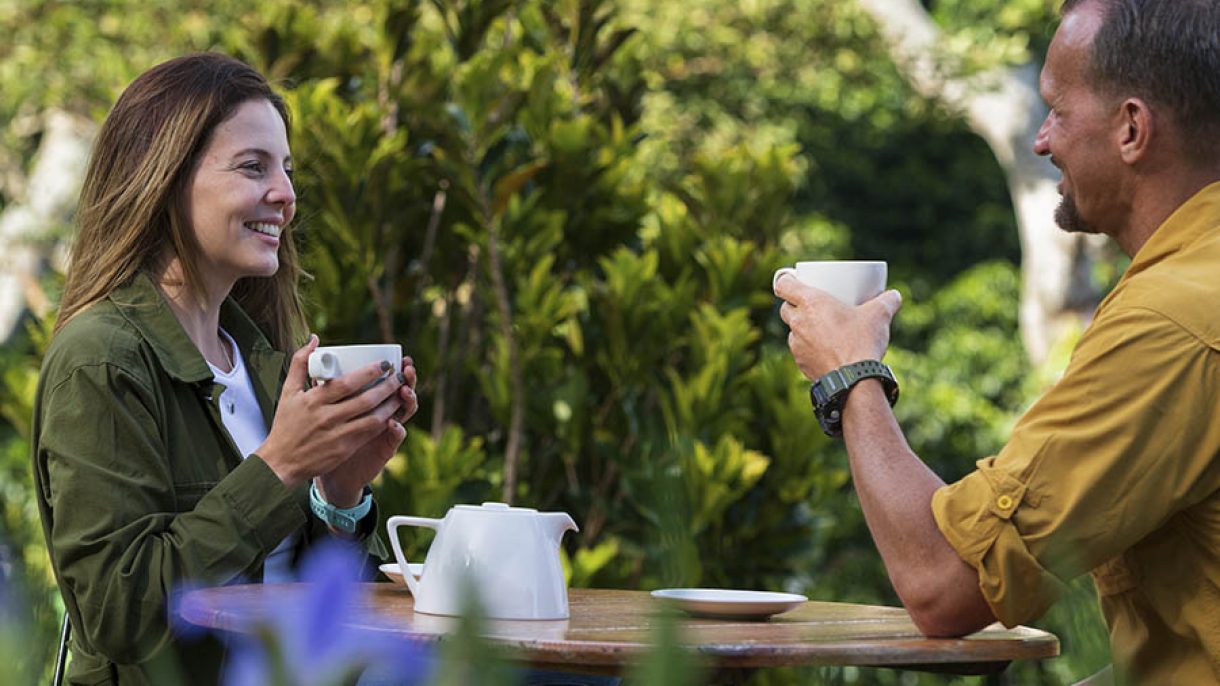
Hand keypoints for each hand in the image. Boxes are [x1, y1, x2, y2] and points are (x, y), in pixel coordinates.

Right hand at [257, 335, 406, 489]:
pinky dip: (383, 422)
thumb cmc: (285, 424)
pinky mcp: (344, 449)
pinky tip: (393, 413)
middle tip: (400, 375)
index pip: (348, 383)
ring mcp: (337, 435)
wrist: (281, 462)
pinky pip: (369, 434)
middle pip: (365, 399)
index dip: (370, 372)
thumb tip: (315, 339)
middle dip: (387, 386)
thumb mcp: (288, 392)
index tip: (385, 363)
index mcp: (314, 400)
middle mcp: (326, 417)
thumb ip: (301, 363)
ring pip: (372, 418)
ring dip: (390, 405)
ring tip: (402, 393)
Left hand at [317, 356, 418, 506]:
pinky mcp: (385, 449)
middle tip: (407, 368)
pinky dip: (397, 431)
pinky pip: (395, 439)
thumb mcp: (325, 409)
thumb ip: (326, 388)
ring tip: (405, 391)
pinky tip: (394, 424)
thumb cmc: (327, 438)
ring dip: (408, 401)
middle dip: (406, 379)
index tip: (402, 357)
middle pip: (401, 392)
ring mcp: (386, 431)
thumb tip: (316, 359)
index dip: (397, 370)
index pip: (389, 381)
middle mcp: (383, 413)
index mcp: (370, 402)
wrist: (330, 472)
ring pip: (404, 412)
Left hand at [774, 276, 901, 379]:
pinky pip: (801, 351)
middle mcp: (798, 322)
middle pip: (785, 308)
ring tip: (823, 329)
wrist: (854, 380)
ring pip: (792, 331)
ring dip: (803, 328)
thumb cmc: (862, 342)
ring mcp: (797, 345)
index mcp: (810, 303)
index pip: (783, 284)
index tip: (796, 281)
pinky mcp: (801, 363)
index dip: (786, 280)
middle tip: (813, 306)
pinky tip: (826, 350)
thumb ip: (888, 300)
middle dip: (795, 305)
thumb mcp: (879, 315)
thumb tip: (894, 295)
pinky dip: (809, 348)